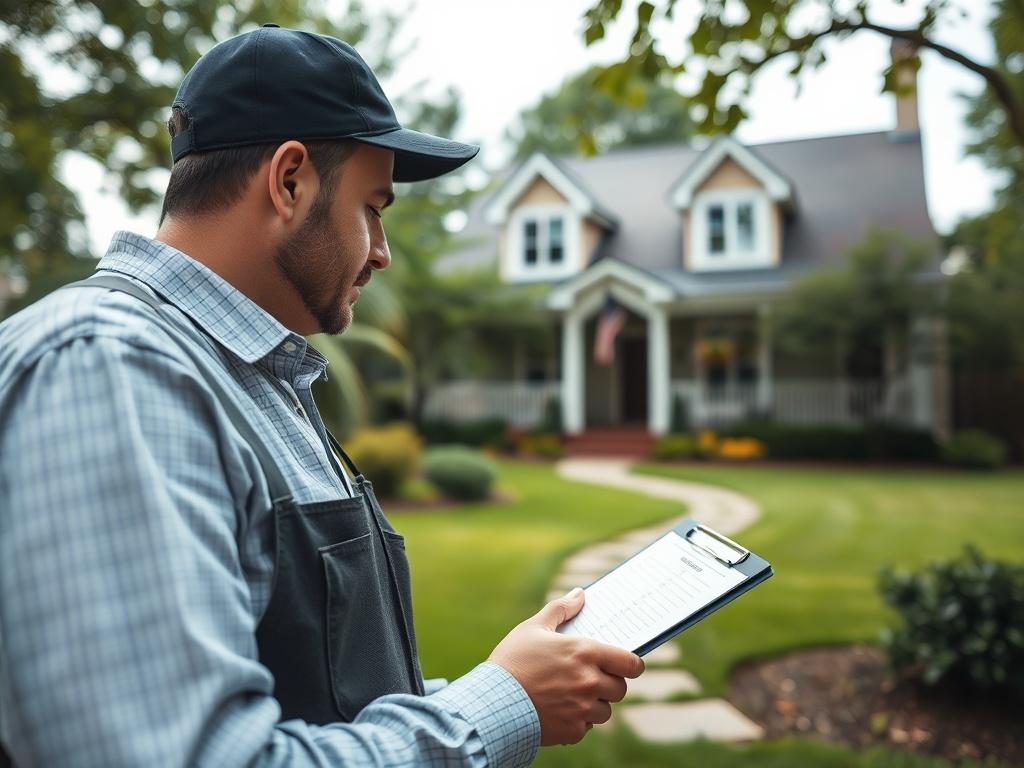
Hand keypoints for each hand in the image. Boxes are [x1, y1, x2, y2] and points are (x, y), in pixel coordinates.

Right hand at [488, 587, 644, 745]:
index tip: (626, 665)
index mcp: (585, 652)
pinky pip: (586, 727)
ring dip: (593, 704)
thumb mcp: (533, 627)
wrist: (492, 702)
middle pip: (620, 688)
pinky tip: (558, 710)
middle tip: (589, 678)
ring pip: (604, 710)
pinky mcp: (572, 731)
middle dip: (609, 684)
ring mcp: (582, 709)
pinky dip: (577, 722)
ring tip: (570, 695)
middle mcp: (589, 681)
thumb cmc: (512, 660)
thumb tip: (580, 594)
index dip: (631, 664)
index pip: (630, 663)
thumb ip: (561, 609)